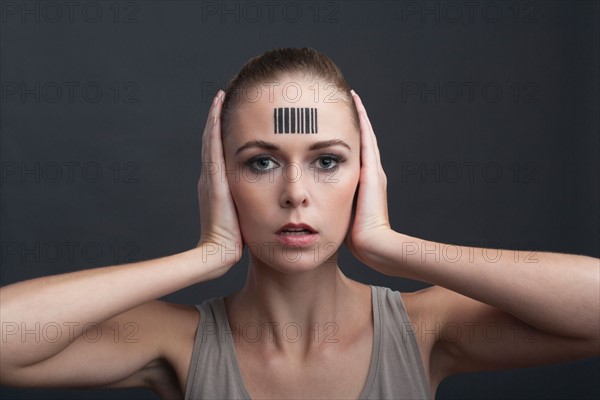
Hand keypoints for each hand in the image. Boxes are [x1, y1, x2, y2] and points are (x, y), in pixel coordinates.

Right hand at [197, 90, 242, 265]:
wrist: (218, 252)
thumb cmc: (235, 238)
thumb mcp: (245, 214)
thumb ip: (250, 200)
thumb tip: (268, 193)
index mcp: (218, 183)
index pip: (222, 151)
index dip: (224, 132)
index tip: (234, 114)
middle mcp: (211, 176)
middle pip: (214, 140)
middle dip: (220, 119)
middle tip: (227, 96)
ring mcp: (209, 176)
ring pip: (211, 139)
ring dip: (216, 116)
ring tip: (222, 96)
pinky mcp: (213, 178)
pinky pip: (213, 145)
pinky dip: (215, 125)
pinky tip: (219, 108)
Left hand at [344, 90, 392, 265]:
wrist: (373, 243)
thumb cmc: (355, 237)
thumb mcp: (340, 216)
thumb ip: (331, 205)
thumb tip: (312, 202)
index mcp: (362, 181)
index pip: (352, 152)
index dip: (342, 136)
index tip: (331, 119)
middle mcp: (370, 171)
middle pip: (359, 138)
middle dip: (350, 120)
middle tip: (339, 98)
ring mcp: (373, 168)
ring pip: (363, 133)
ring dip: (355, 114)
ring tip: (348, 94)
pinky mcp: (372, 168)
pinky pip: (366, 137)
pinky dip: (361, 119)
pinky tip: (354, 103)